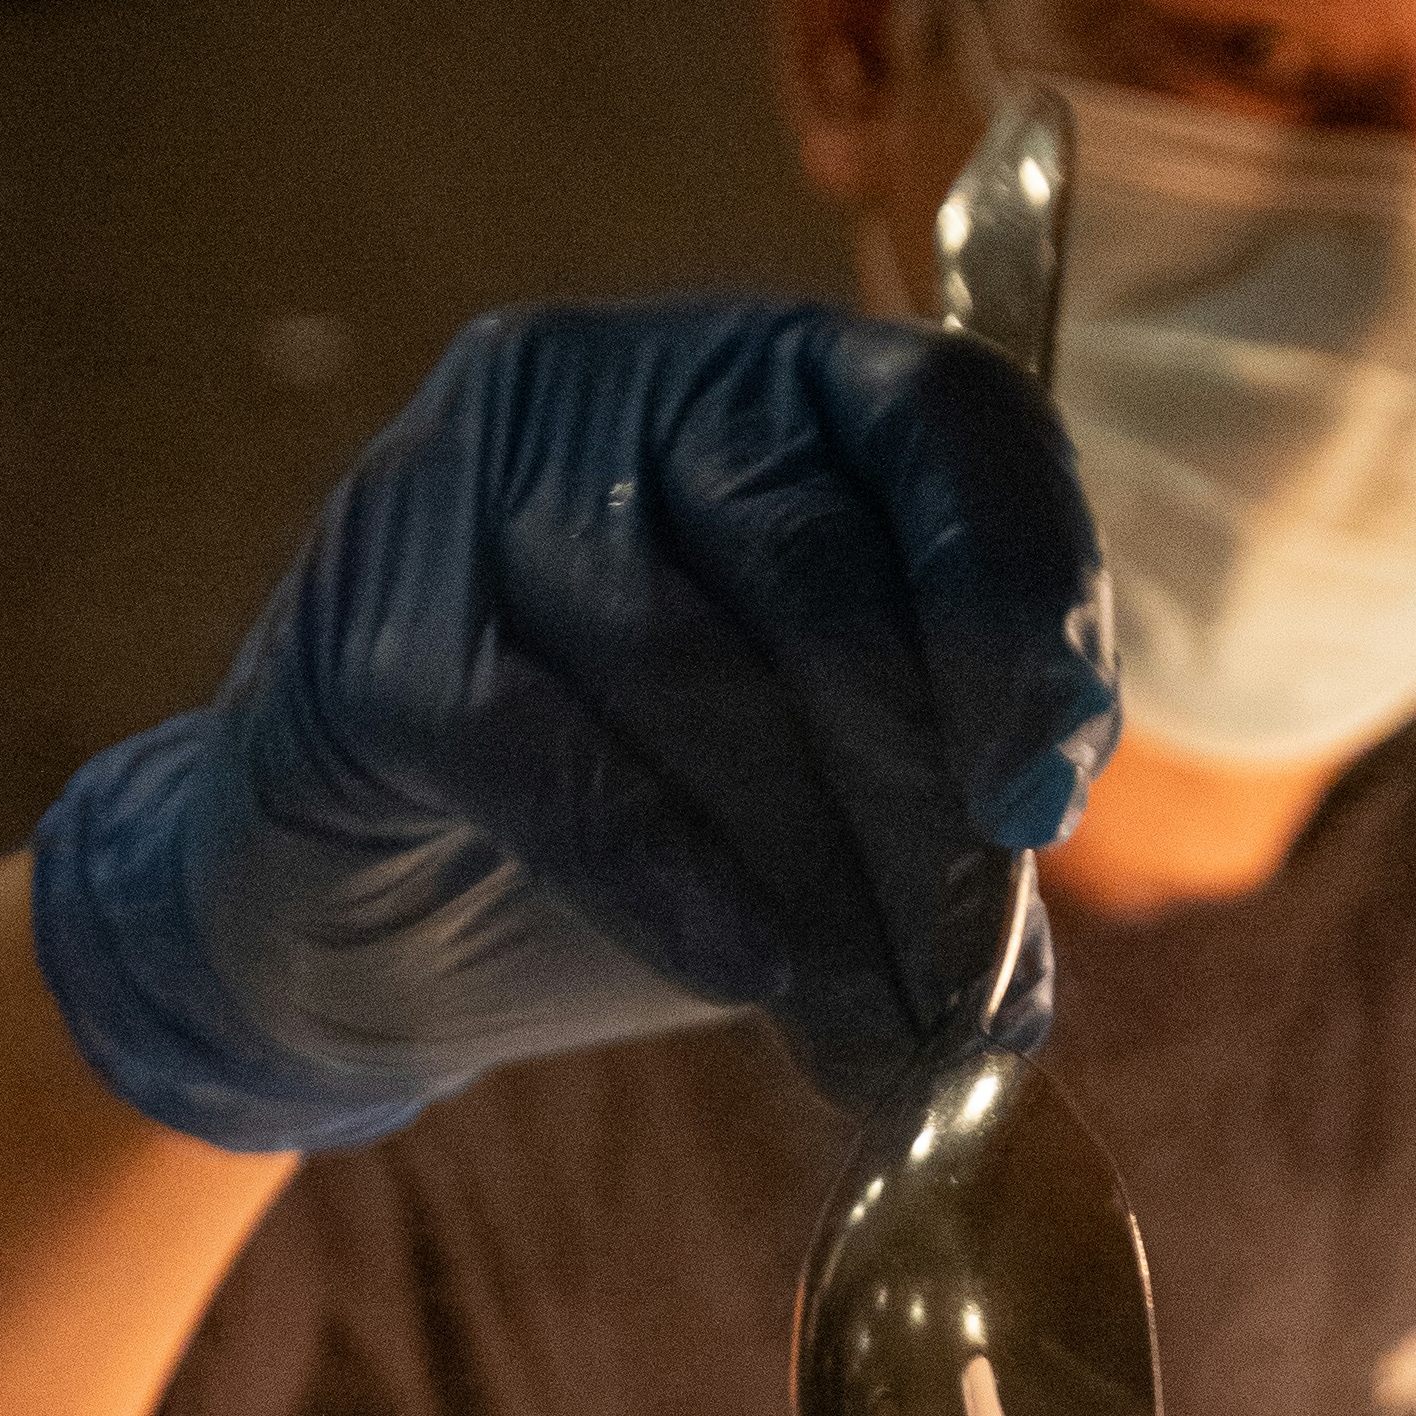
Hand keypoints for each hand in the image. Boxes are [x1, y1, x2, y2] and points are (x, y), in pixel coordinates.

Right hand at [29, 296, 1115, 1150]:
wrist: (371, 916)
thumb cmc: (633, 829)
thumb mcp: (820, 814)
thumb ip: (925, 839)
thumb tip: (1009, 988)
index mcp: (780, 380)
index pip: (946, 421)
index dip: (1023, 602)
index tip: (1046, 802)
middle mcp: (627, 379)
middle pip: (816, 567)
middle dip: (913, 805)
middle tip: (973, 989)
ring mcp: (473, 472)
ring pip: (679, 654)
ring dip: (799, 867)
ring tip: (874, 1035)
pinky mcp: (369, 614)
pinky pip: (533, 740)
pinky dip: (650, 867)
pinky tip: (737, 969)